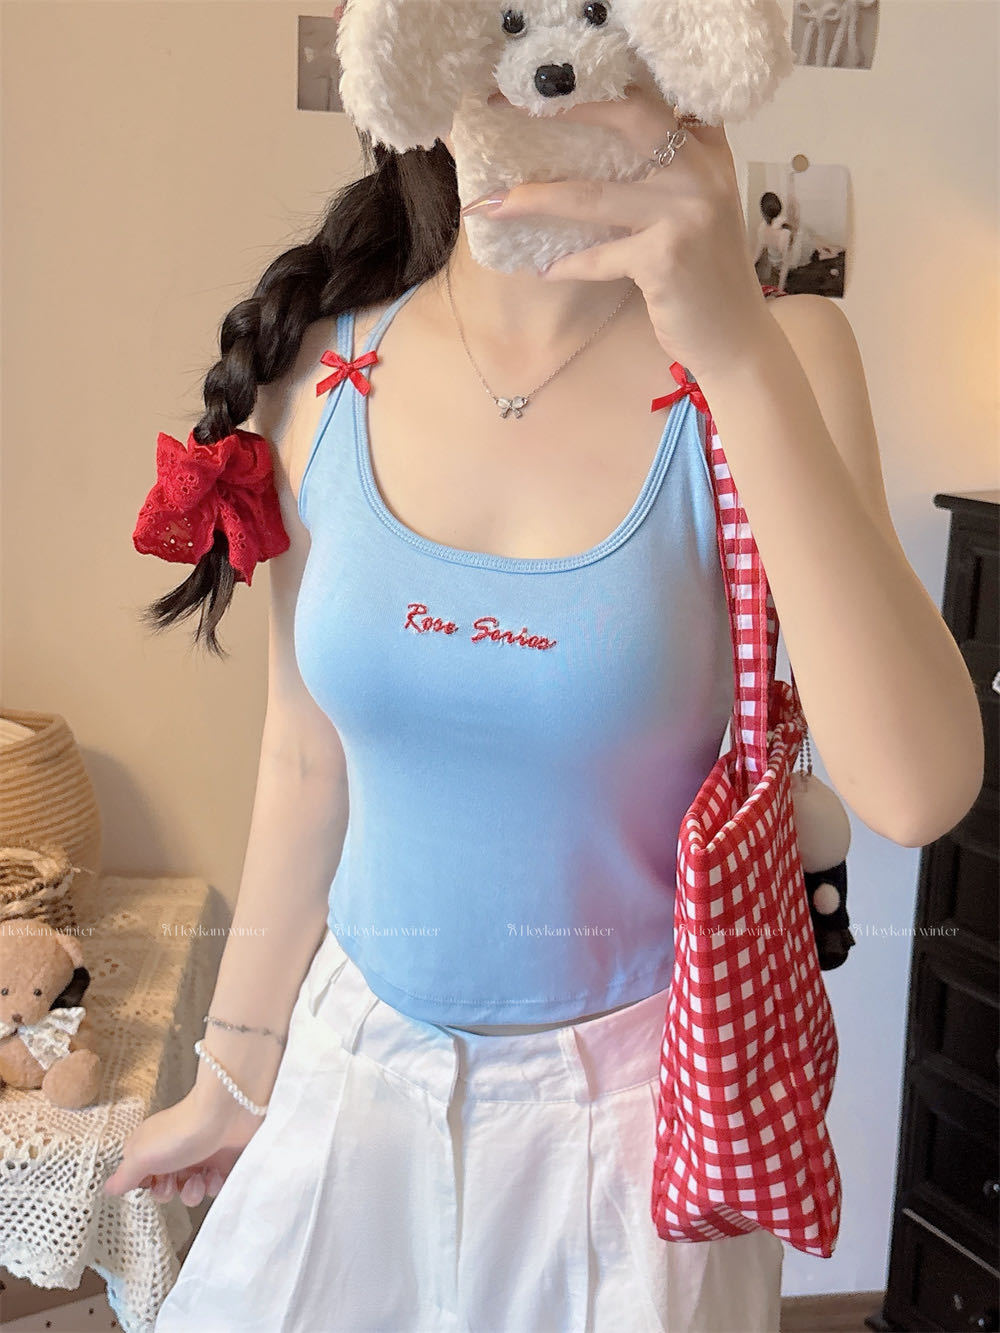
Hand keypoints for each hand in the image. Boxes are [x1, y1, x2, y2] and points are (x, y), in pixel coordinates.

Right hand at [102, 1083, 264, 1204]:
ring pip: (191, 1190)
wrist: (226, 1113)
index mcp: (152, 1146)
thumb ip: (125, 1175)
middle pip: (166, 1186)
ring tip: (199, 1178)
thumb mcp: (141, 1155)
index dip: (145, 1184)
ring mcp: (200, 1154)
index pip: (142, 1175)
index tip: (149, 1182)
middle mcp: (175, 1150)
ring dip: (193, 1192)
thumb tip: (109, 1188)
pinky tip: (215, 1174)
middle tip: (174, 1181)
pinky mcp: (224, 1159)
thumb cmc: (181, 1131)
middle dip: (169, 1191)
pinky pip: (215, 1186)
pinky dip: (215, 1184)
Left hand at [468, 81, 773, 380]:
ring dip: (534, 200)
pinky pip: (597, 257)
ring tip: (491, 205)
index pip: (656, 98)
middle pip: (628, 117)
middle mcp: (702, 172)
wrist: (737, 339)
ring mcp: (685, 213)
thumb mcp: (698, 211)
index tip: (550, 85)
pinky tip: (543, 269)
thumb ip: (668, 174)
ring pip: (593, 194)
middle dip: (565, 108)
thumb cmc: (706, 278)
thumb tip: (591, 157)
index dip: (604, 84)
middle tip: (510, 109)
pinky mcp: (665, 258)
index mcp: (708, 152)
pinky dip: (566, 265)